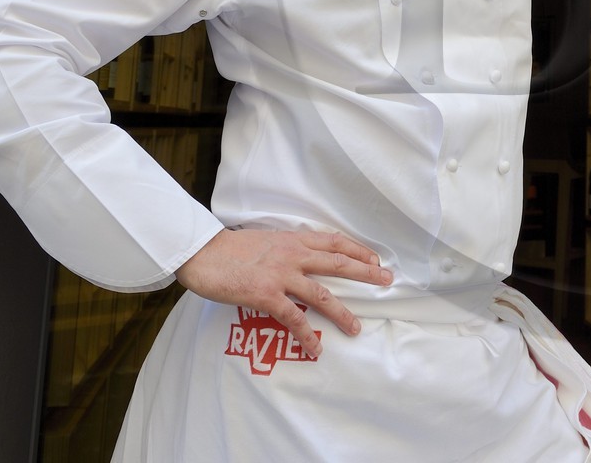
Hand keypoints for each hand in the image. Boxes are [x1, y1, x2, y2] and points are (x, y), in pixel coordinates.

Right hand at [175, 227, 391, 357]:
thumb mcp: (265, 240)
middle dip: (366, 272)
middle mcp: (293, 255)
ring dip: (342, 312)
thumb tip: (298, 257)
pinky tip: (315, 350)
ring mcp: (281, 275)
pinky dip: (306, 336)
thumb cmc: (229, 248)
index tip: (375, 258)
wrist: (202, 252)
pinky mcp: (266, 295)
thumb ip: (284, 248)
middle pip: (339, 263)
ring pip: (322, 294)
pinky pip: (294, 319)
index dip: (358, 249)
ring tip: (356, 328)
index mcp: (293, 240)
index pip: (334, 241)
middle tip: (388, 280)